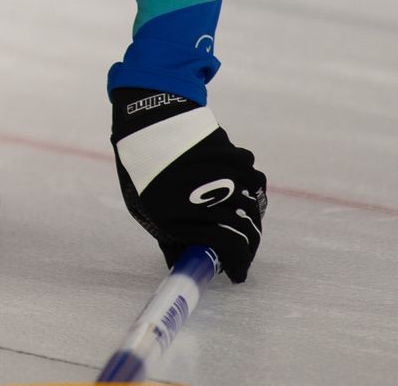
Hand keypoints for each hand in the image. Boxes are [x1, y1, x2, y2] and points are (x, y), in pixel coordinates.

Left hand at [110, 89, 265, 282]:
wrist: (152, 121)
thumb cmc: (142, 168)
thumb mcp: (145, 210)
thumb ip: (169, 239)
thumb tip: (185, 263)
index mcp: (186, 215)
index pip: (230, 249)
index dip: (237, 266)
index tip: (236, 275)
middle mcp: (215, 196)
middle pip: (248, 234)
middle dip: (247, 251)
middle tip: (241, 257)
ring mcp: (231, 177)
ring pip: (255, 211)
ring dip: (250, 225)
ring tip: (240, 231)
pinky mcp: (240, 161)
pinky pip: (254, 187)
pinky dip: (251, 198)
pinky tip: (238, 201)